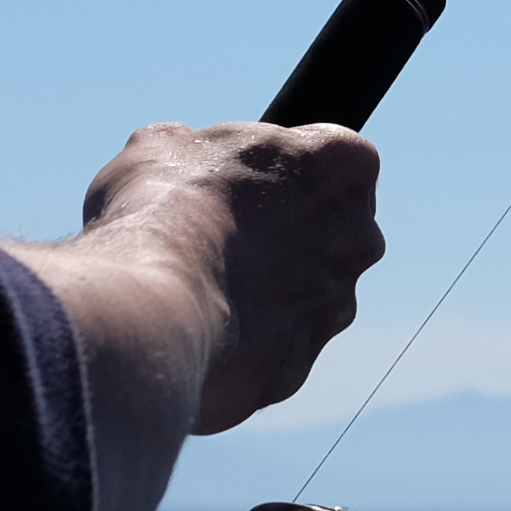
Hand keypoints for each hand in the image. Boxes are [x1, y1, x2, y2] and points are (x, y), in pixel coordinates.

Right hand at [70, 120, 383, 431]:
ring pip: (303, 293)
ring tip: (198, 286)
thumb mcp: (162, 146)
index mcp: (344, 164)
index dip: (281, 169)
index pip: (333, 158)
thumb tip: (179, 153)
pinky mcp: (303, 364)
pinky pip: (273, 347)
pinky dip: (241, 341)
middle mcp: (358, 237)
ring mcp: (336, 306)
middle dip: (283, 233)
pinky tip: (196, 329)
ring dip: (263, 291)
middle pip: (328, 229)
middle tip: (219, 234)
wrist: (151, 309)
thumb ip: (197, 147)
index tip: (241, 180)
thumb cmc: (162, 209)